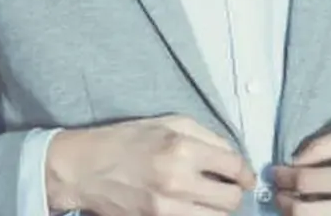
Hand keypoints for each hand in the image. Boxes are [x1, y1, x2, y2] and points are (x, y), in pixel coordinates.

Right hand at [46, 115, 255, 215]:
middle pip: (231, 199)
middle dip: (233, 192)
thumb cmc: (127, 139)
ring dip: (218, 210)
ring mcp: (168, 208)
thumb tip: (232, 155)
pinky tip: (192, 208)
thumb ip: (205, 135)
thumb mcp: (167, 123)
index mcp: (183, 147)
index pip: (234, 166)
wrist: (85, 168)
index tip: (244, 177)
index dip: (245, 173)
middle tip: (226, 188)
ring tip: (208, 200)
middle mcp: (179, 179)